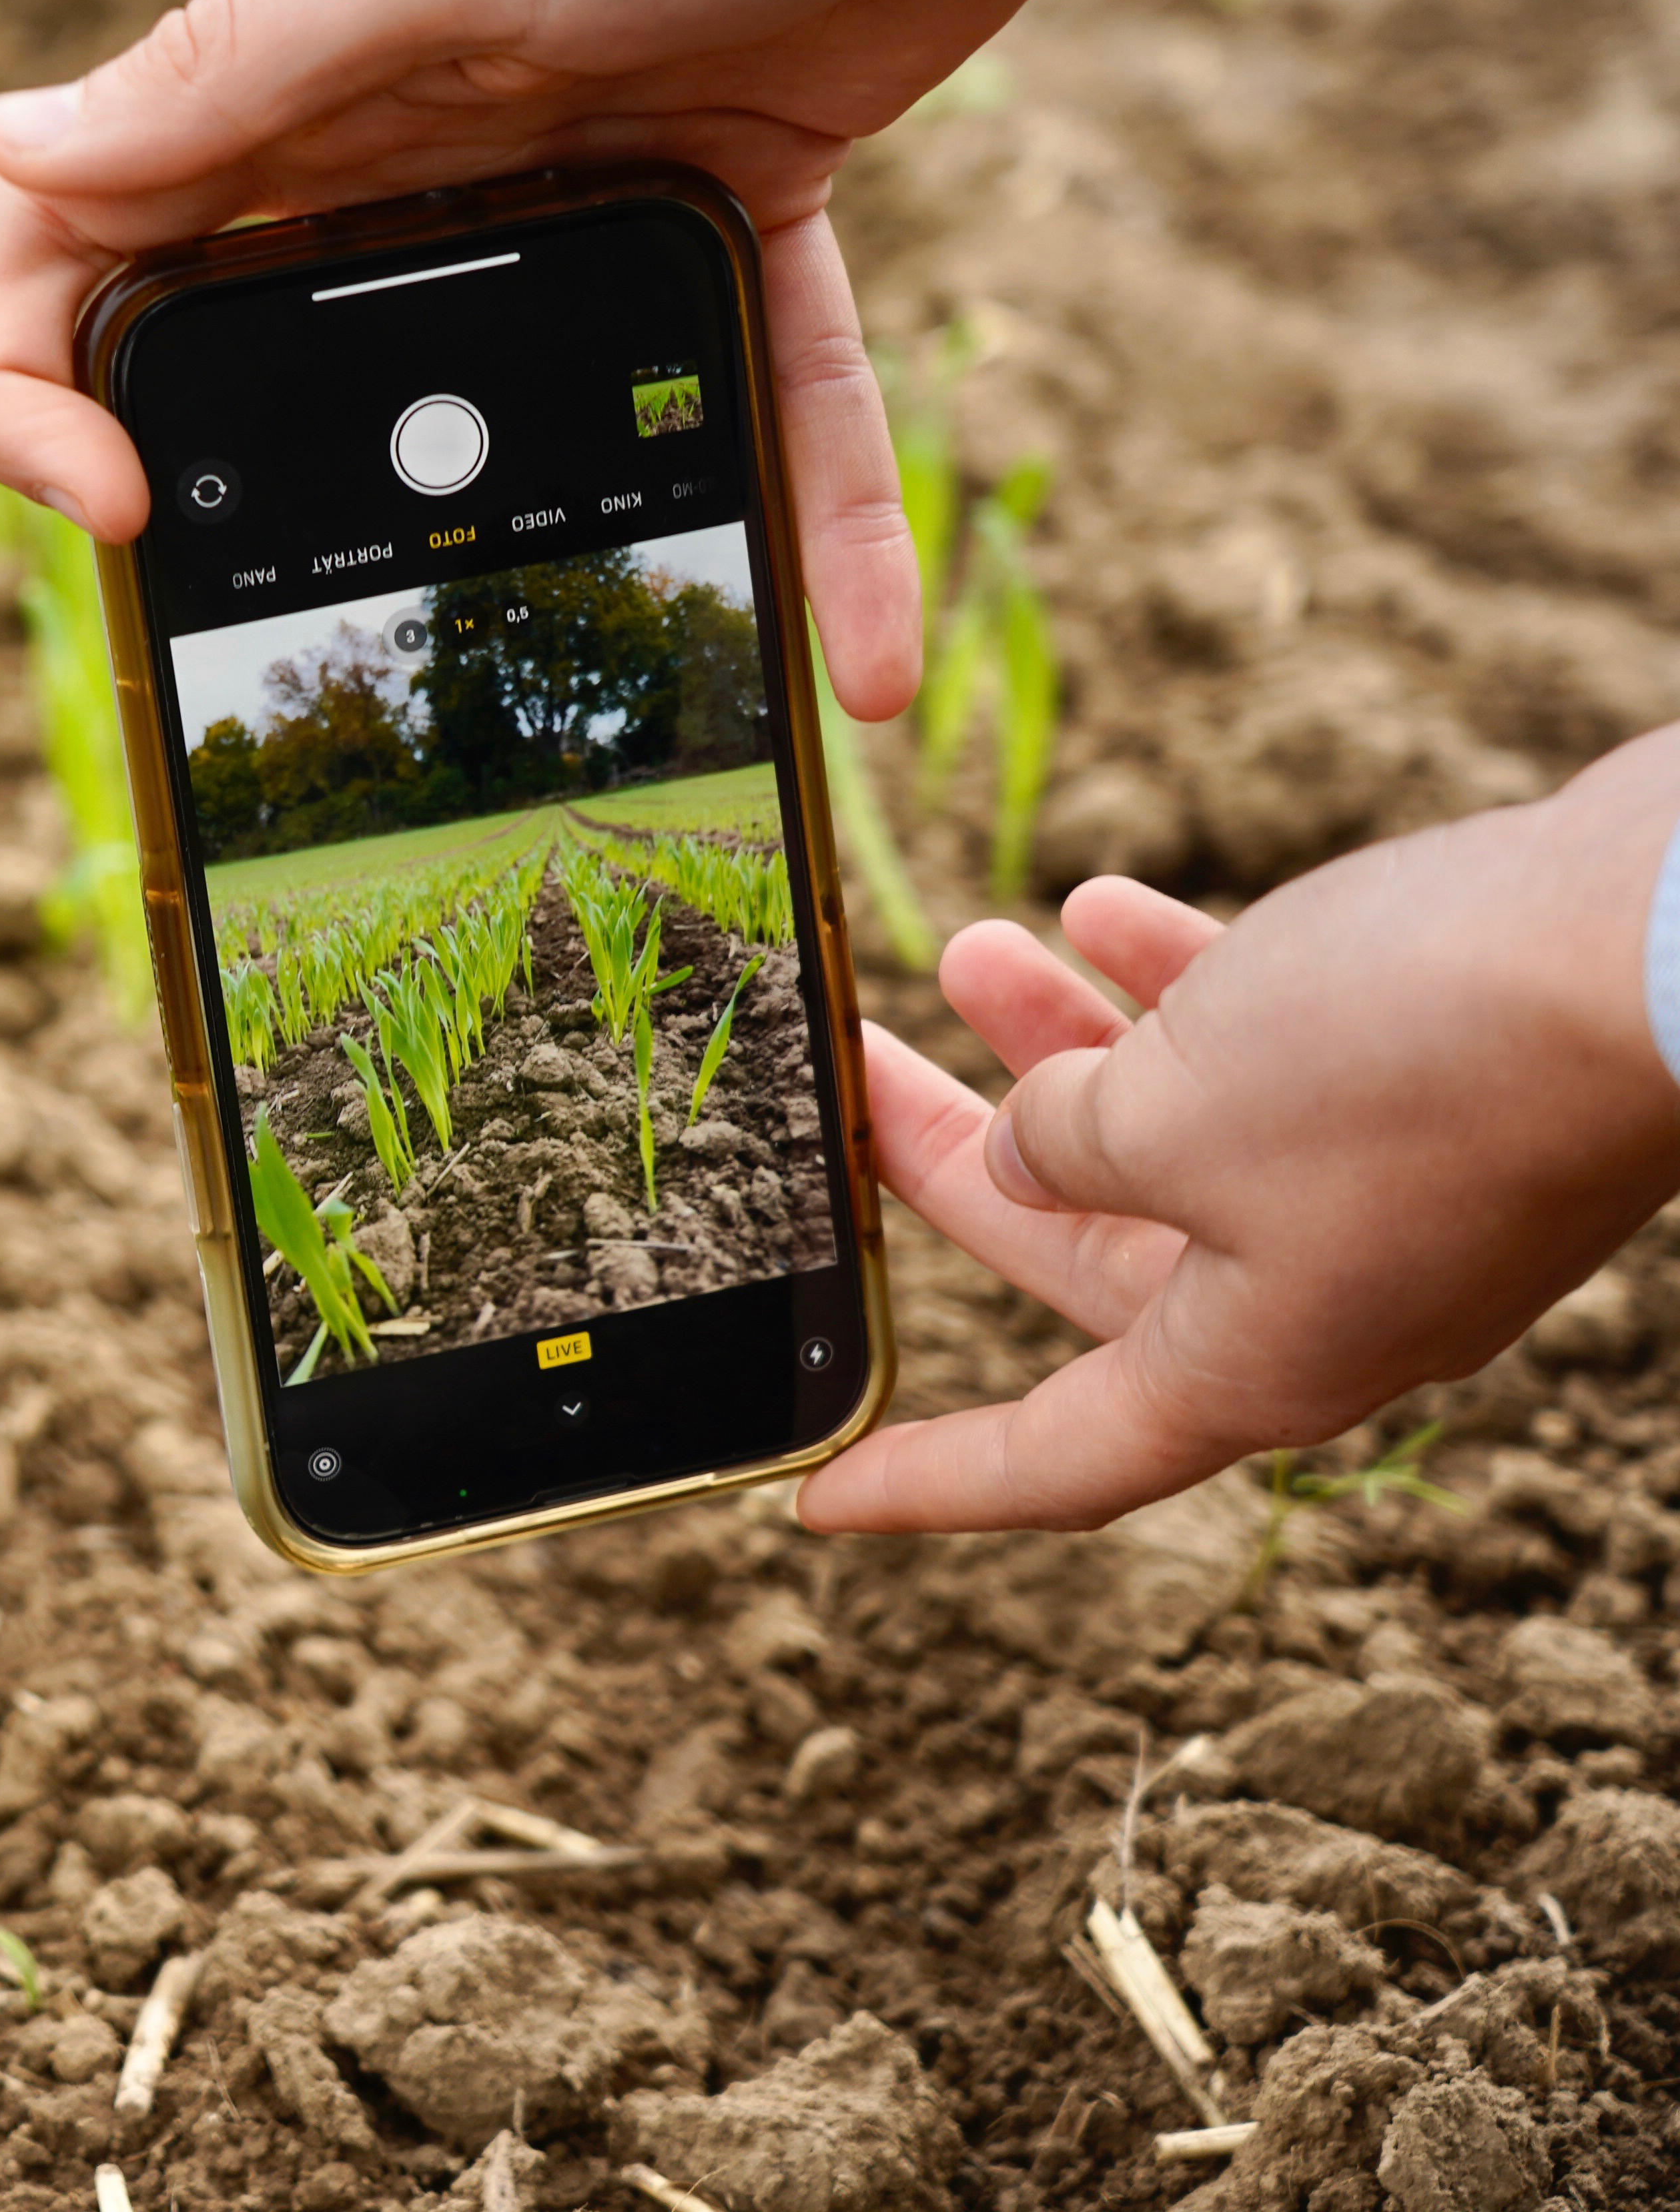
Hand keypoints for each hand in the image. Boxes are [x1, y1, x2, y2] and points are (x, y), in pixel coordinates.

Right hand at [0, 0, 1209, 720]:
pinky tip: (870, 664)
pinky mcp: (730, 219)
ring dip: (547, 566)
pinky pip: (758, 409)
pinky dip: (817, 526)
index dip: (34, 384)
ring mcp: (568, 197)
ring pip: (512, 433)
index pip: (76, 243)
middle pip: (264, 371)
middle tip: (301, 659)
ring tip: (593, 715)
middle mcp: (405, 152)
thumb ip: (237, 64)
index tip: (114, 505)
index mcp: (298, 85)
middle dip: (263, 534)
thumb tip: (12, 150)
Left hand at [802, 730, 1679, 1534]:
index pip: (1055, 1462)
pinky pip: (1266, 1058)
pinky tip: (1104, 902)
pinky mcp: (1435, 1089)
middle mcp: (1321, 1301)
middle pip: (1084, 1257)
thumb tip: (1034, 1149)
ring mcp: (1387, 1197)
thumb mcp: (1171, 1113)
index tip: (810, 1500)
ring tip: (961, 943)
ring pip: (1169, 1135)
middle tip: (855, 1067)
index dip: (927, 1482)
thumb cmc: (1414, 1058)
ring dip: (1060, 1042)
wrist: (1665, 942)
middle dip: (961, 1158)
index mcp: (1254, 1365)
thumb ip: (1067, 1144)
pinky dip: (1180, 988)